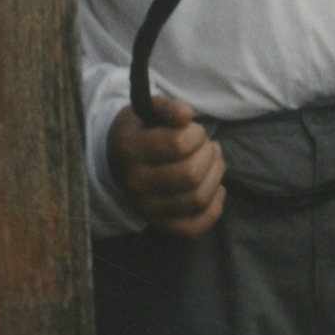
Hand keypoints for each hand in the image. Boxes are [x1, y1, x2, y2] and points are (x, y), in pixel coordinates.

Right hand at [107, 96, 225, 235]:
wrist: (118, 159)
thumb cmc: (142, 130)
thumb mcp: (148, 110)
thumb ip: (168, 107)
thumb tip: (186, 115)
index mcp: (130, 150)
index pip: (179, 144)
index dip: (196, 134)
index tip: (194, 130)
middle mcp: (136, 183)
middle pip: (191, 174)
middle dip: (209, 154)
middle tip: (207, 146)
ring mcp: (147, 207)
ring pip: (197, 198)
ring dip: (216, 175)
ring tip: (212, 161)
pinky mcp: (161, 224)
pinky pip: (194, 227)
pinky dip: (214, 209)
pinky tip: (216, 189)